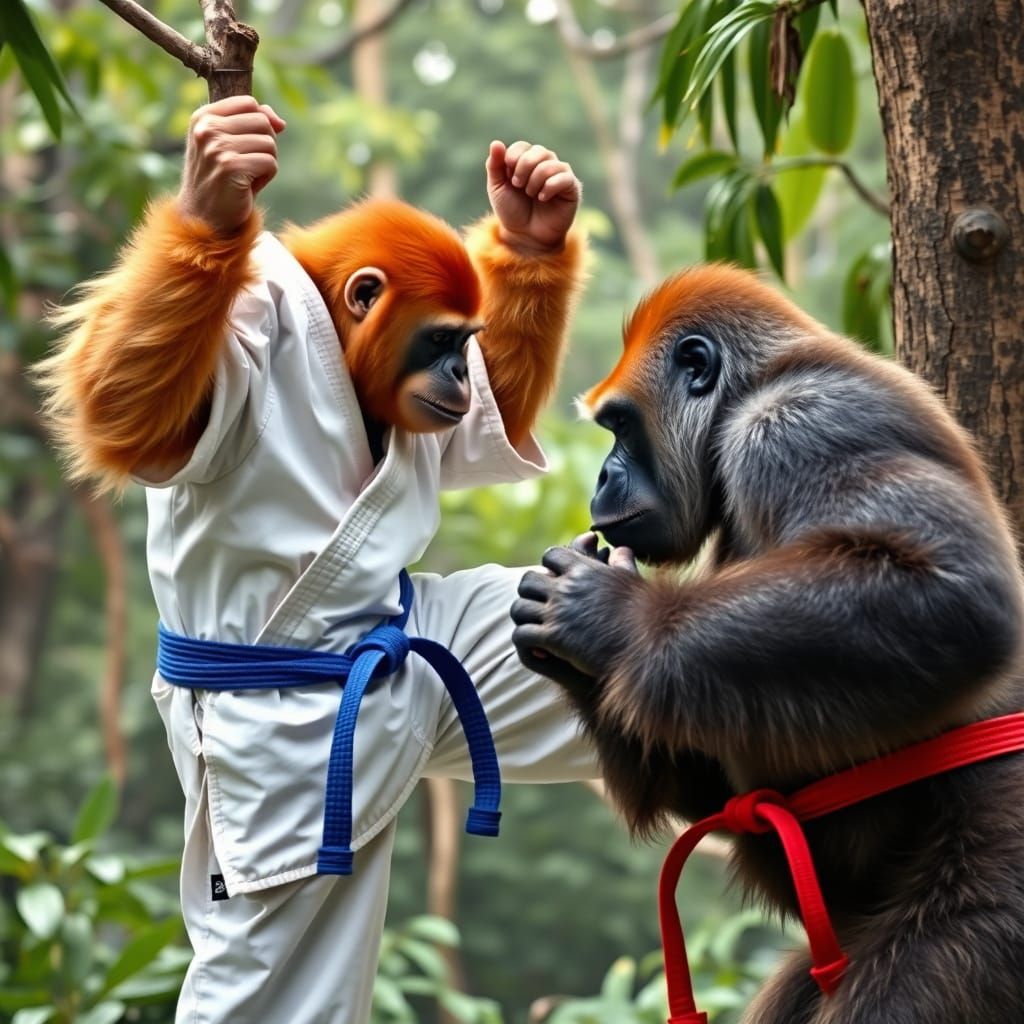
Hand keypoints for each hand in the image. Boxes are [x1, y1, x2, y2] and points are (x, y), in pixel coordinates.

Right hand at [177, 96, 286, 235]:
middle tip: (247, 165)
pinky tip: (248, 186)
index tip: (248, 145)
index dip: (260, 124)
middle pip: (262, 122)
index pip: (250, 103)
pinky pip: (270, 163)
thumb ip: (251, 124)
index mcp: (203, 117)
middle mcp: (207, 128)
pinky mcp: (231, 167)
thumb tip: (280, 122)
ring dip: (265, 163)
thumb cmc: (220, 179)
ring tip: (246, 176)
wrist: (203, 216)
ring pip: (269, 143)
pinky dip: (266, 177)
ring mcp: (218, 147)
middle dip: (264, 145)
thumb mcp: (229, 144)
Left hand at [486, 140, 580, 254]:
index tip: (509, 178)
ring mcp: (560, 174)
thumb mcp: (497, 188)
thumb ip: (495, 166)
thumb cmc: (512, 212)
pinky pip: (564, 177)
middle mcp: (545, 163)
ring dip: (535, 180)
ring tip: (531, 195)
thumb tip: (495, 143)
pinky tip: (543, 198)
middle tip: (518, 186)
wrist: (526, 236)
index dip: (514, 158)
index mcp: (527, 161)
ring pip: (550, 163)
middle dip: (524, 167)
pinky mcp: (572, 187)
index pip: (522, 147)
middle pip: (538, 151)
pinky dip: (550, 186)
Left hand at [511, 536, 639, 690]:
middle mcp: (567, 588)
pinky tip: (533, 646)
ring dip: (523, 617)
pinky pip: (522, 634)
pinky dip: (523, 640)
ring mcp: (558, 613)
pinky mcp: (555, 639)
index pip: (552, 555)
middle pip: (528, 580)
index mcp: (584, 570)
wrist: (647, 647)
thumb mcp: (633, 582)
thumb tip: (620, 550)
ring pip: (519, 607)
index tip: (552, 578)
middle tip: (536, 603)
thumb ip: (622, 563)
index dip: (548, 566)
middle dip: (529, 592)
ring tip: (530, 624)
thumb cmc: (645, 616)